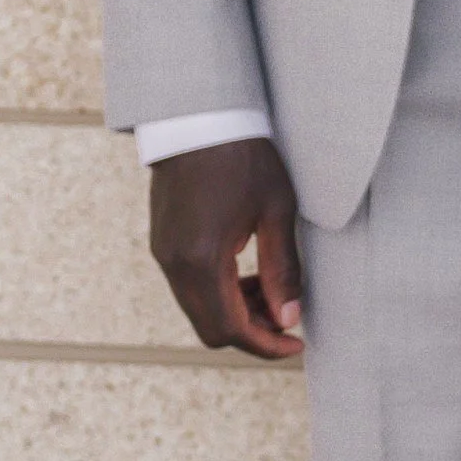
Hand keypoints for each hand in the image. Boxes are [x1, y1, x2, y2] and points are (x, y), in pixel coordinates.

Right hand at [148, 136, 305, 359]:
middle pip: (211, 329)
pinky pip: (189, 288)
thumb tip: (291, 318)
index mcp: (202, 260)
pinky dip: (219, 294)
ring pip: (199, 310)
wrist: (197, 115)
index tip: (297, 343)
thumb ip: (282, 270)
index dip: (267, 345)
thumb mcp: (275, 211)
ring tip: (272, 292)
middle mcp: (175, 265)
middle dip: (252, 333)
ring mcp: (164, 254)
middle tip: (288, 319)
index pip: (232, 329)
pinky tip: (246, 273)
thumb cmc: (243, 156)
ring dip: (236, 313)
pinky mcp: (162, 243)